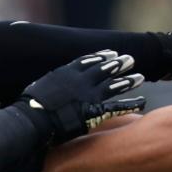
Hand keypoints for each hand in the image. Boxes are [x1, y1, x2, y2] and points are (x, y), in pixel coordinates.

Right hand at [0, 50, 144, 171]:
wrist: (33, 119)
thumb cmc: (29, 106)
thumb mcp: (38, 87)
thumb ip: (48, 84)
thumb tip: (44, 85)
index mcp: (67, 72)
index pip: (87, 61)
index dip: (100, 56)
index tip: (110, 52)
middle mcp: (81, 80)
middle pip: (104, 69)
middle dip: (118, 64)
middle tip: (129, 59)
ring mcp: (89, 95)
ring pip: (113, 85)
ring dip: (128, 81)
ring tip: (139, 77)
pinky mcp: (95, 111)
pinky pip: (117, 107)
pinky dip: (130, 104)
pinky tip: (142, 102)